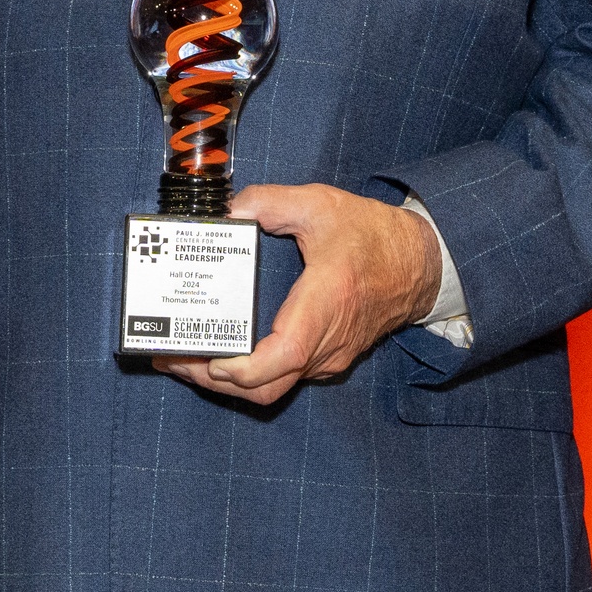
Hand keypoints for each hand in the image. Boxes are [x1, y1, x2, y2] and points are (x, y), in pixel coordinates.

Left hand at [162, 183, 442, 407]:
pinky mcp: (327, 359)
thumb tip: (226, 212)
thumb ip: (269, 202)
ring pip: (272, 389)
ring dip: (226, 382)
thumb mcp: (321, 204)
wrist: (420, 264)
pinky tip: (221, 354)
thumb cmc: (375, 237)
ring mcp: (328, 357)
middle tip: (171, 359)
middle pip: (265, 387)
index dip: (240, 368)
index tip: (207, 358)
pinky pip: (283, 379)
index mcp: (325, 302)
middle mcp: (326, 340)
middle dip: (212, 380)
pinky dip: (248, 375)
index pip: (282, 356)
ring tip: (184, 360)